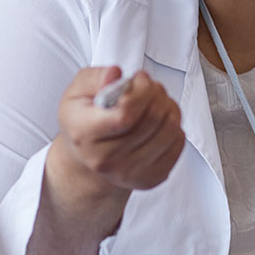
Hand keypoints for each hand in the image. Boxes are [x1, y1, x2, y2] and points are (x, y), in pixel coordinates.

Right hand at [46, 67, 184, 210]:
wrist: (88, 158)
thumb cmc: (84, 120)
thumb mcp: (77, 91)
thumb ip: (95, 77)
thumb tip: (115, 75)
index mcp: (83, 134)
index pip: (126, 113)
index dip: (141, 90)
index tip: (138, 79)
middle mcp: (105, 160)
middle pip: (153, 119)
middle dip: (157, 93)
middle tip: (150, 86)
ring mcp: (128, 174)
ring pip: (170, 131)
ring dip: (169, 107)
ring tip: (157, 101)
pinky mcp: (149, 179)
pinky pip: (177, 146)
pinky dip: (175, 127)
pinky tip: (161, 121)